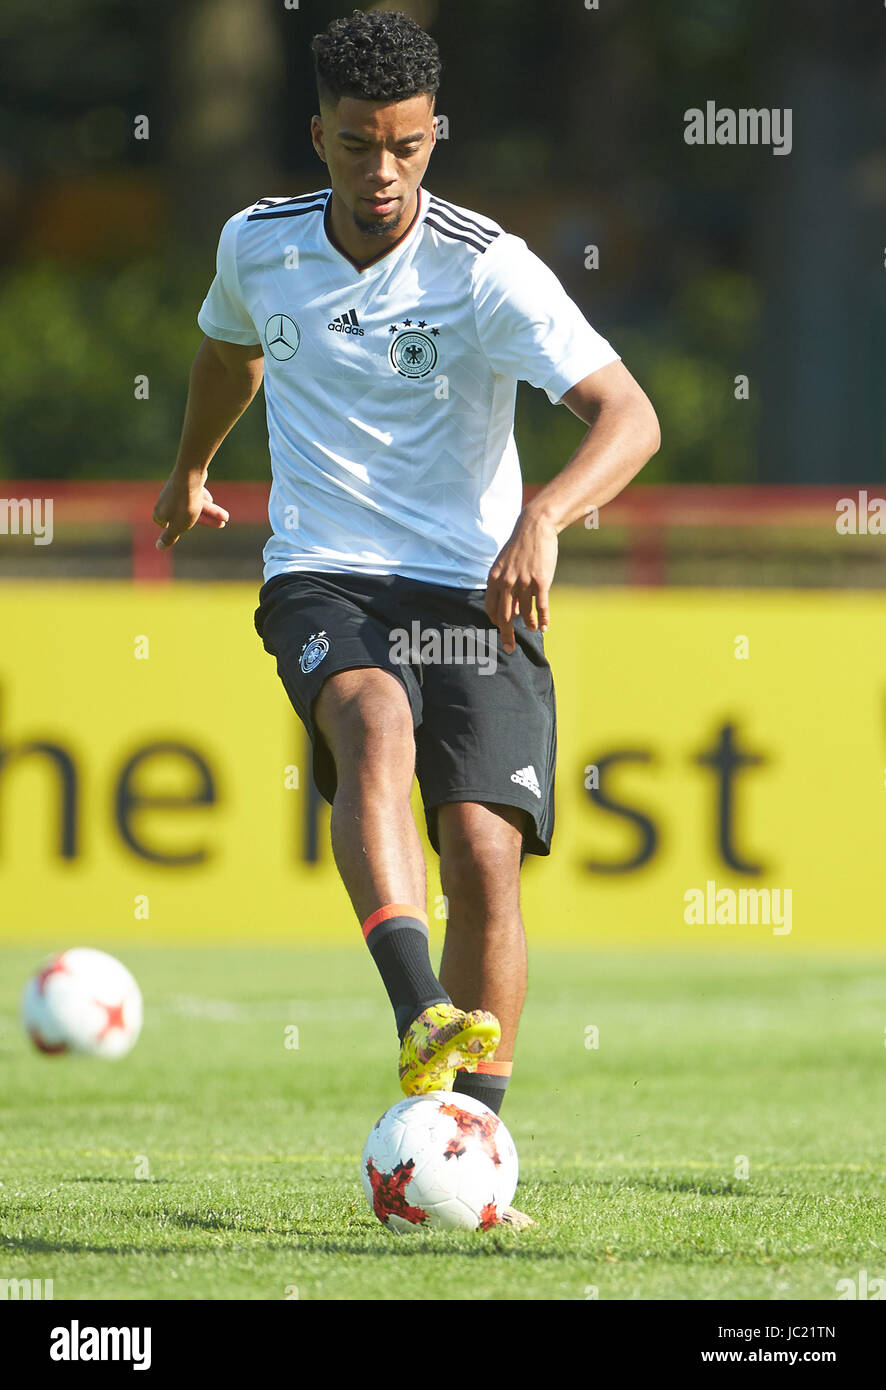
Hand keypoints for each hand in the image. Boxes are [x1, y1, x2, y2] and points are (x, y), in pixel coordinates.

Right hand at [152, 471, 229, 549]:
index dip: (181, 529)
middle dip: (206, 520)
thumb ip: (169, 537)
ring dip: (211, 511)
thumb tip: (159, 547)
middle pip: (186, 515)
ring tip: (226, 516)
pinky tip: (210, 499)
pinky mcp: (182, 481)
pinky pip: (194, 493)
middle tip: (223, 523)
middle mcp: (164, 502)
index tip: (187, 527)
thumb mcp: (178, 526)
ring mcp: (174, 491)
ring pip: (193, 504)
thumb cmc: (184, 505)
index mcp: (160, 513)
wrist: (190, 476)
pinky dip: (202, 498)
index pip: (170, 527)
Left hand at [485, 509, 557, 653]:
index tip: (500, 630)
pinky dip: (543, 619)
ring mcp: (523, 583)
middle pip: (504, 616)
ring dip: (529, 624)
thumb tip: (509, 609)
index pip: (490, 608)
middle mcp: (507, 582)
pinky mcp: (540, 582)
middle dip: (506, 635)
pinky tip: (544, 627)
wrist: (535, 527)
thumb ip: (503, 585)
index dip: (495, 622)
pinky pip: (540, 607)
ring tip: (533, 629)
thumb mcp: (504, 564)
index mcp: (494, 578)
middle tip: (509, 648)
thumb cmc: (519, 547)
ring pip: (524, 613)